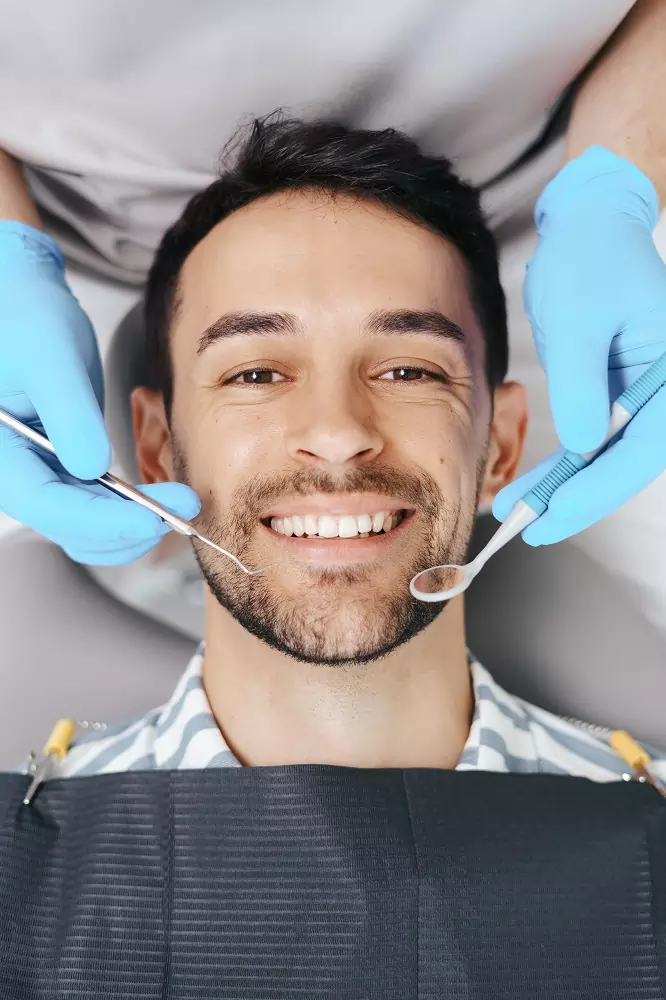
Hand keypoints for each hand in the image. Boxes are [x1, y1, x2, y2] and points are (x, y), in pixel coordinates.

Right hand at [0, 222, 200, 563]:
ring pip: (85, 527)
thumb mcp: (49, 358)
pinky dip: (128, 510)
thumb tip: (92, 468)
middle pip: (71, 528)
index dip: (105, 520)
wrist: (20, 300)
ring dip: (133, 526)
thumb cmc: (22, 316)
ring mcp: (38, 474)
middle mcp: (15, 473)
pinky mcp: (61, 467)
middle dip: (129, 527)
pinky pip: (94, 506)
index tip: (153, 518)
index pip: (51, 506)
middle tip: (183, 509)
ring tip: (179, 504)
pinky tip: (161, 499)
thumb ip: (69, 415)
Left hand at [494, 147, 665, 544]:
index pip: (646, 445)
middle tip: (532, 527)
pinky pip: (595, 440)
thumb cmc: (591, 258)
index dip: (601, 488)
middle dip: (581, 498)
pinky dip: (564, 465)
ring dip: (566, 487)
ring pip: (610, 457)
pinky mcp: (617, 395)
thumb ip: (582, 383)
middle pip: (630, 460)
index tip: (557, 513)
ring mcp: (643, 394)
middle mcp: (665, 389)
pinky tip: (532, 485)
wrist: (587, 227)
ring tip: (517, 510)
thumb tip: (584, 447)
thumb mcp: (580, 318)